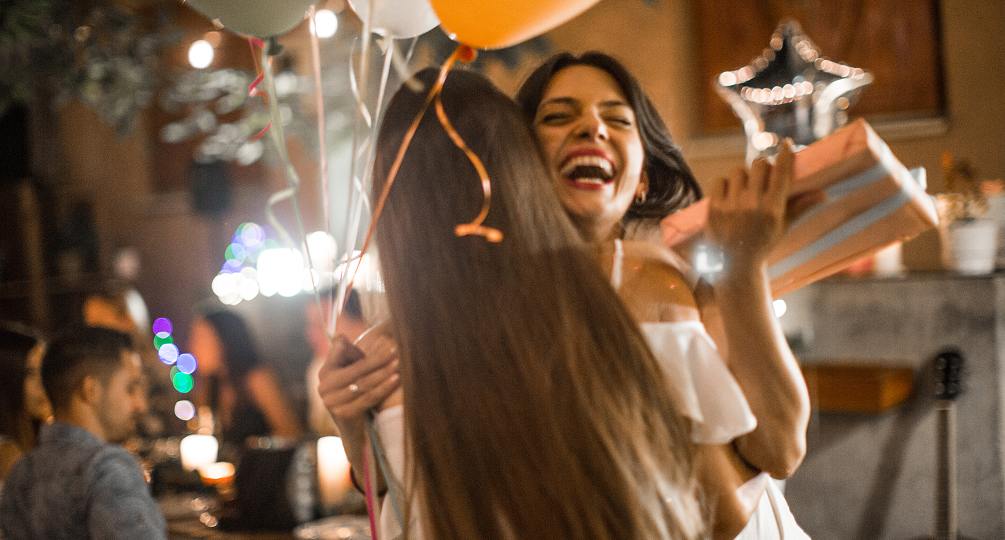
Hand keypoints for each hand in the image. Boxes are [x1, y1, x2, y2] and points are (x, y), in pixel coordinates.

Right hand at [317, 329, 400, 441]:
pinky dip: (384, 387)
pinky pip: (368, 397)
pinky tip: (397, 380)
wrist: (354, 431)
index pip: (341, 352)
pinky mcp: (343, 414)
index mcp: (324, 372)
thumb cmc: (356, 394)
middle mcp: (324, 387)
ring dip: (384, 373)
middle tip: (397, 352)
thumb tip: (342, 337)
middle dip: (379, 360)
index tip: (383, 344)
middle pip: (356, 369)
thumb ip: (350, 355)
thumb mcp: (352, 372)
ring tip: (400, 365)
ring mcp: (332, 402)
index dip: (361, 348)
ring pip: (364, 383)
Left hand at [705, 139, 794, 272]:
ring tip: (746, 189)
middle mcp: (752, 206)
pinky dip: (726, 184)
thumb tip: (824, 194)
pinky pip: (720, 181)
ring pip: (739, 171)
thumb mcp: (782, 227)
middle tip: (764, 174)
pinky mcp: (713, 209)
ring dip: (744, 176)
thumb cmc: (762, 245)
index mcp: (773, 210)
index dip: (784, 154)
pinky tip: (730, 194)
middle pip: (759, 165)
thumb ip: (800, 207)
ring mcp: (731, 206)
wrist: (734, 267)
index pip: (781, 172)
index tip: (785, 143)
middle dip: (763, 166)